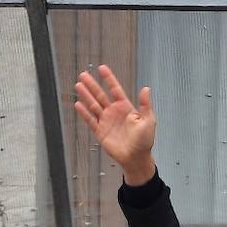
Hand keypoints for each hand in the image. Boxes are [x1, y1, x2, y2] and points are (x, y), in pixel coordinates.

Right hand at [75, 65, 156, 185]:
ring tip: (78, 85)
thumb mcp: (148, 120)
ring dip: (86, 95)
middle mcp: (114, 112)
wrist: (136, 158)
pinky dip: (84, 113)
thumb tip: (146, 88)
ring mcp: (106, 121)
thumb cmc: (144, 141)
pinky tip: (78, 104)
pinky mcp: (100, 132)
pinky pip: (90, 120)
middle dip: (92, 85)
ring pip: (93, 105)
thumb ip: (145, 105)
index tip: (102, 68)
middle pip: (100, 95)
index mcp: (125, 108)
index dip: (109, 79)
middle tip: (83, 75)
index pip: (115, 89)